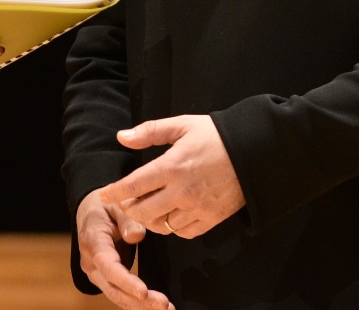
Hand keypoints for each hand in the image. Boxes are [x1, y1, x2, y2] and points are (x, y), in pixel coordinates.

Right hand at [75, 189, 173, 309]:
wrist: (89, 211)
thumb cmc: (105, 205)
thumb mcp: (116, 204)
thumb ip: (127, 218)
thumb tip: (137, 235)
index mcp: (93, 242)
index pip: (108, 266)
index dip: (125, 281)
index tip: (143, 292)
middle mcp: (92, 263)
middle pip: (114, 288)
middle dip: (139, 300)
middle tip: (165, 305)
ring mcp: (97, 274)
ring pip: (117, 295)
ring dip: (141, 305)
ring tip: (167, 309)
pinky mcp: (105, 279)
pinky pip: (120, 294)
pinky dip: (137, 303)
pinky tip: (155, 307)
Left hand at [99, 114, 245, 239]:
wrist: (255, 151)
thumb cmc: (216, 135)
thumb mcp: (182, 125)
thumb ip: (150, 132)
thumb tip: (122, 137)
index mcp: (172, 166)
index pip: (133, 185)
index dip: (114, 193)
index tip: (104, 196)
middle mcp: (182, 191)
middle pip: (143, 212)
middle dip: (129, 209)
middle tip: (127, 202)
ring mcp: (197, 208)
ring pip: (162, 226)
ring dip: (150, 220)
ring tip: (149, 209)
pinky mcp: (212, 219)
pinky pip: (184, 232)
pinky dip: (173, 227)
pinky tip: (171, 216)